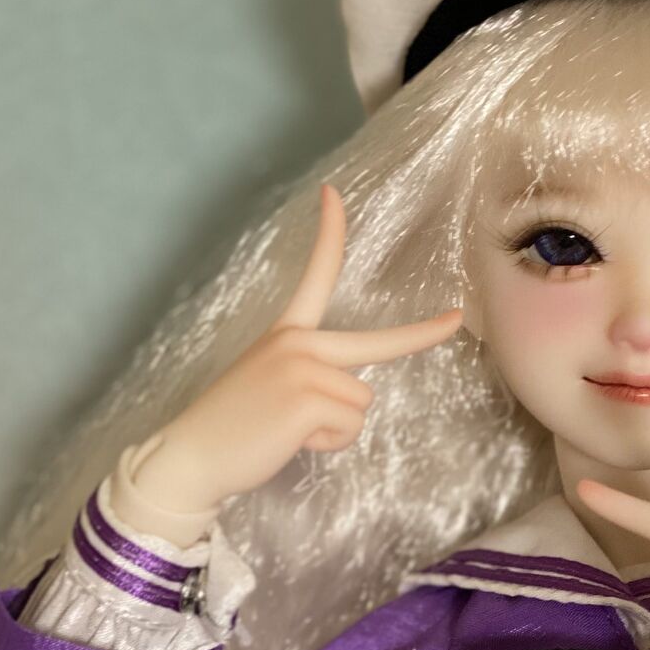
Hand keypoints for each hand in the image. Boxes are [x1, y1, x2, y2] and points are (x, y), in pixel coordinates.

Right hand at [130, 183, 463, 516]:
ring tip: (291, 429)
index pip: (314, 275)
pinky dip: (327, 443)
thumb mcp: (272, 385)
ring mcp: (303, 368)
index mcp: (286, 332)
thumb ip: (311, 376)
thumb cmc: (234, 428)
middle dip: (422, 334)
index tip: (331, 194)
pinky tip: (290, 440)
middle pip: (378, 342)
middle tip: (455, 318)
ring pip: (361, 402)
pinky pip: (350, 426)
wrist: (193, 456)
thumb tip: (350, 396)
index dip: (327, 234)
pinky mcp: (308, 399)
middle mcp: (297, 342)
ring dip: (335, 427)